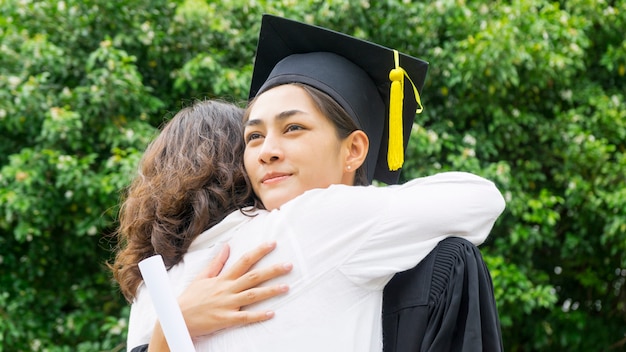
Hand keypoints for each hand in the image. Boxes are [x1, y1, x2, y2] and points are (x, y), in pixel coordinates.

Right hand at [177, 241, 291, 336]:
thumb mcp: (203, 277)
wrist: (177, 318)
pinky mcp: (225, 319)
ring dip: (270, 291)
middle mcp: (227, 289)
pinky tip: (271, 313)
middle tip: (289, 265)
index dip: (259, 252)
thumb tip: (227, 246)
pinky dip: (258, 316)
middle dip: (272, 270)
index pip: (244, 261)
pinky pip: (245, 317)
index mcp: (223, 278)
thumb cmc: (191, 298)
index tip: (273, 244)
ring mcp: (227, 304)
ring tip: (286, 287)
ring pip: (252, 295)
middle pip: (253, 277)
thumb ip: (217, 262)